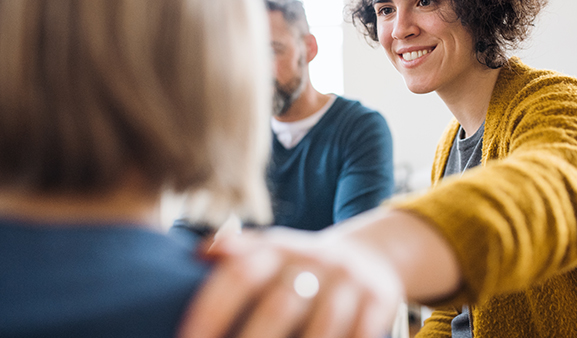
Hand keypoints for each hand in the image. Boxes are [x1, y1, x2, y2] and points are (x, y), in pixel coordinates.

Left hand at [178, 226, 403, 337]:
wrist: (369, 256)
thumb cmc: (302, 265)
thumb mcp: (272, 250)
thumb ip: (237, 252)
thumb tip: (197, 254)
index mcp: (277, 248)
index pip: (238, 275)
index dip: (211, 311)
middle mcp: (313, 259)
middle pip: (279, 305)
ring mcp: (348, 281)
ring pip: (322, 330)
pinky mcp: (379, 300)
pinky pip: (360, 337)